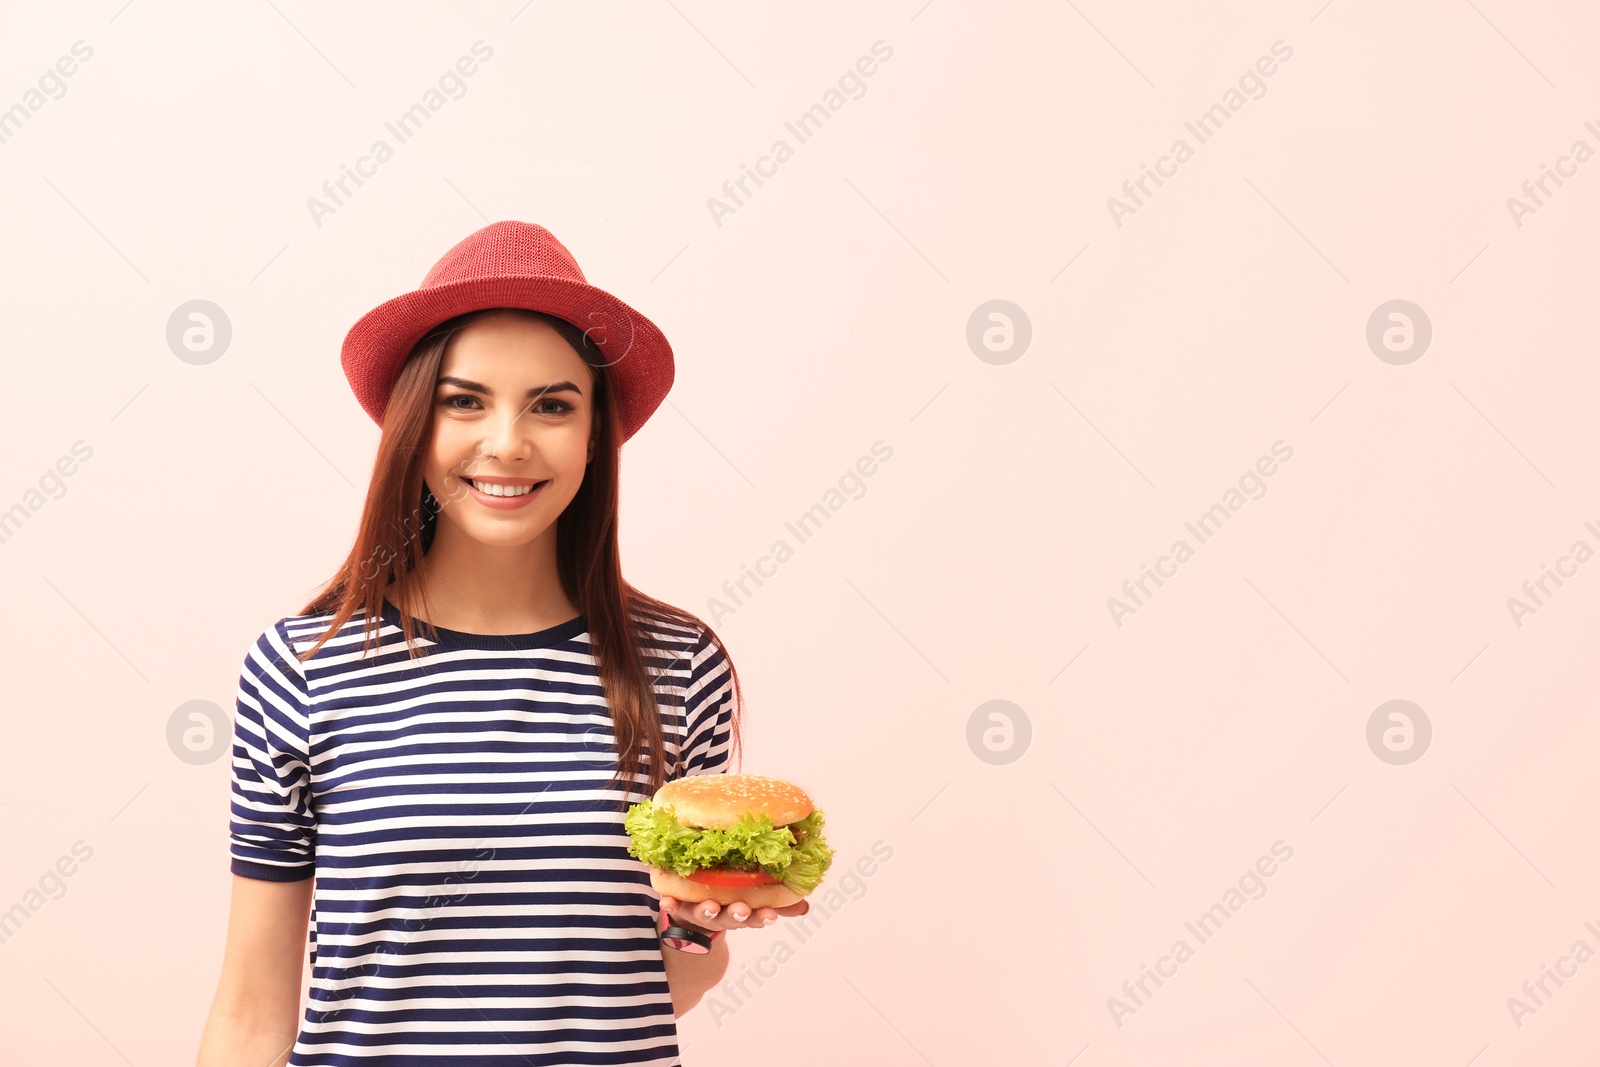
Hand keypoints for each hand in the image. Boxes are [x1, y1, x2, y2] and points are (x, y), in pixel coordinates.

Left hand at [659, 893, 809, 933]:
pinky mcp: (677, 909)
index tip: (770, 914)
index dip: (762, 916)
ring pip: (703, 914)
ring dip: (707, 911)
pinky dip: (670, 906)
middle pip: (729, 917)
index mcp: (740, 914)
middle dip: (736, 915)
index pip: (755, 917)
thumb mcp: (754, 907)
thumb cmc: (728, 906)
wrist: (689, 931)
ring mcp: (697, 913)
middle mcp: (720, 915)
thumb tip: (805, 907)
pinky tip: (666, 902)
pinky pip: (672, 908)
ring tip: (710, 907)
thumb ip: (779, 905)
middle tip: (742, 910)